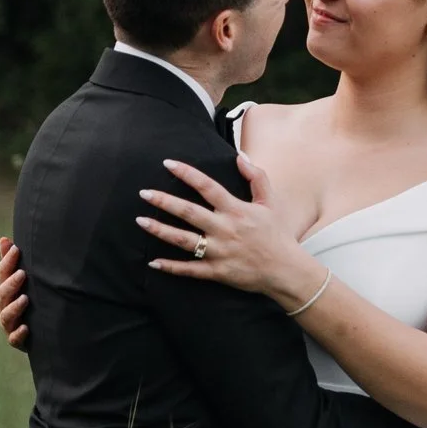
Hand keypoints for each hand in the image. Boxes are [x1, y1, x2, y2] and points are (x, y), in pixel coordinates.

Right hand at [0, 237, 29, 350]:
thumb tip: (4, 239)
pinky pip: (14, 338)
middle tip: (22, 274)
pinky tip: (26, 328)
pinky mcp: (16, 339)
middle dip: (11, 284)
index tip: (16, 249)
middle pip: (2, 294)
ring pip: (6, 316)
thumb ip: (10, 262)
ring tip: (25, 299)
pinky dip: (18, 334)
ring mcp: (8, 324)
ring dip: (14, 308)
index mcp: (4, 289)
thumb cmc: (26, 300)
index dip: (8, 261)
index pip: (2, 273)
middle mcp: (3, 306)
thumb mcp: (19, 280)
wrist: (37, 331)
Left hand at [138, 153, 323, 309]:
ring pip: (184, 240)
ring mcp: (219, 251)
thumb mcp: (270, 202)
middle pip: (189, 212)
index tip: (168, 163)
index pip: (207, 187)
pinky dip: (171, 267)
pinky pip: (190, 269)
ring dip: (160, 230)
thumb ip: (256, 177)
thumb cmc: (276, 233)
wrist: (285, 269)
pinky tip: (153, 262)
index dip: (187, 173)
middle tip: (144, 193)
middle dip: (164, 201)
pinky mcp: (217, 271)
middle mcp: (225, 229)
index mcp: (236, 210)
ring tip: (141, 221)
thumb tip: (240, 156)